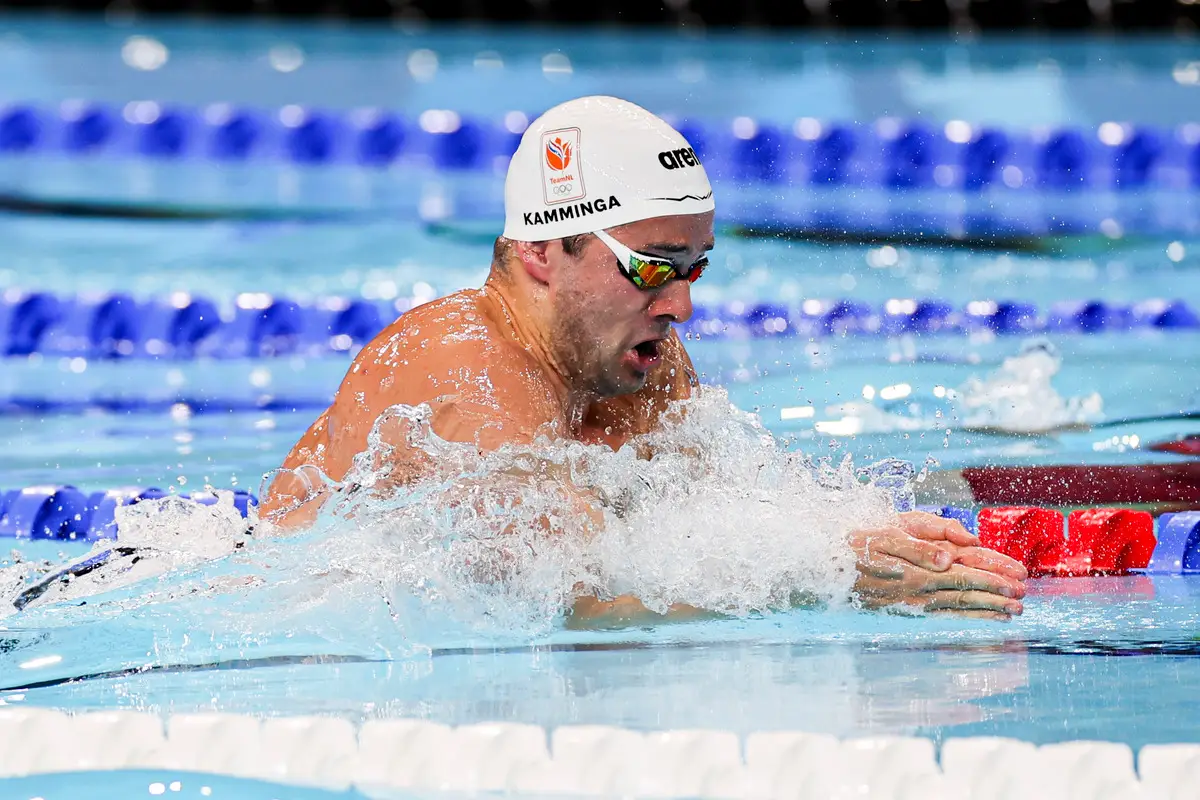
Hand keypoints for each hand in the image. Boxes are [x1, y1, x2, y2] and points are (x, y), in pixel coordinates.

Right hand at [851, 512, 1026, 620]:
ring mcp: (910, 605)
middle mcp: (917, 592)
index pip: (964, 574)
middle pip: (965, 594)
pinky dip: (962, 619)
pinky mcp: (903, 611)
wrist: (822, 570)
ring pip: (955, 608)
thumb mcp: (884, 535)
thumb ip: (918, 546)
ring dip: (985, 611)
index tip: (1019, 580)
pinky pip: (940, 617)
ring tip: (1010, 614)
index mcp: (917, 570)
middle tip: (1023, 600)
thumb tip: (947, 558)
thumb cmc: (853, 545)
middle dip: (997, 597)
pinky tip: (974, 621)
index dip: (993, 577)